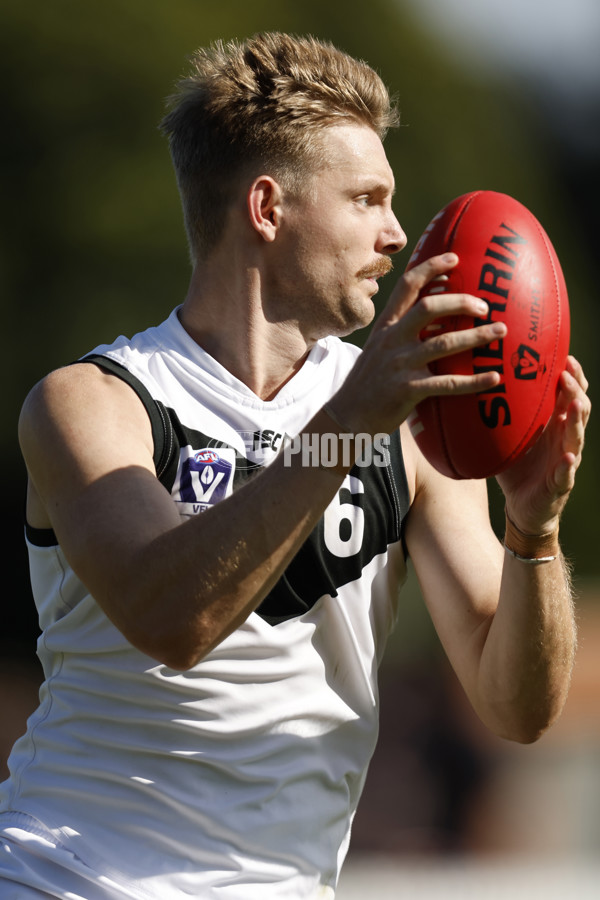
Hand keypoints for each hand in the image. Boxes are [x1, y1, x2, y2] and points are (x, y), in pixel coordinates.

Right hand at [329, 253, 506, 434]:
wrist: (346, 418)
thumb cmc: (368, 384)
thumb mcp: (378, 349)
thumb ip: (401, 331)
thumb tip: (437, 317)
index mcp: (386, 327)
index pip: (407, 286)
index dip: (431, 268)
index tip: (454, 257)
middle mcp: (392, 340)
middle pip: (429, 307)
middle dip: (461, 301)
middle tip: (485, 306)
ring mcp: (400, 365)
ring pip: (444, 343)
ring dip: (476, 336)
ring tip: (500, 331)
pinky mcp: (407, 390)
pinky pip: (447, 383)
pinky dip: (474, 381)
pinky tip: (494, 377)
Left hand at [497, 356, 590, 533]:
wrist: (523, 506)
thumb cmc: (517, 467)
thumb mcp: (508, 437)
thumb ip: (499, 415)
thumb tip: (469, 388)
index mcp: (555, 424)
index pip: (569, 395)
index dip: (572, 376)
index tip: (565, 355)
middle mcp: (565, 438)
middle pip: (579, 408)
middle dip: (575, 390)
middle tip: (567, 373)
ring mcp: (567, 460)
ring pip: (577, 436)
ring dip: (577, 419)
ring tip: (574, 404)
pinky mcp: (560, 483)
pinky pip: (566, 473)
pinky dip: (568, 465)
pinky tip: (568, 457)